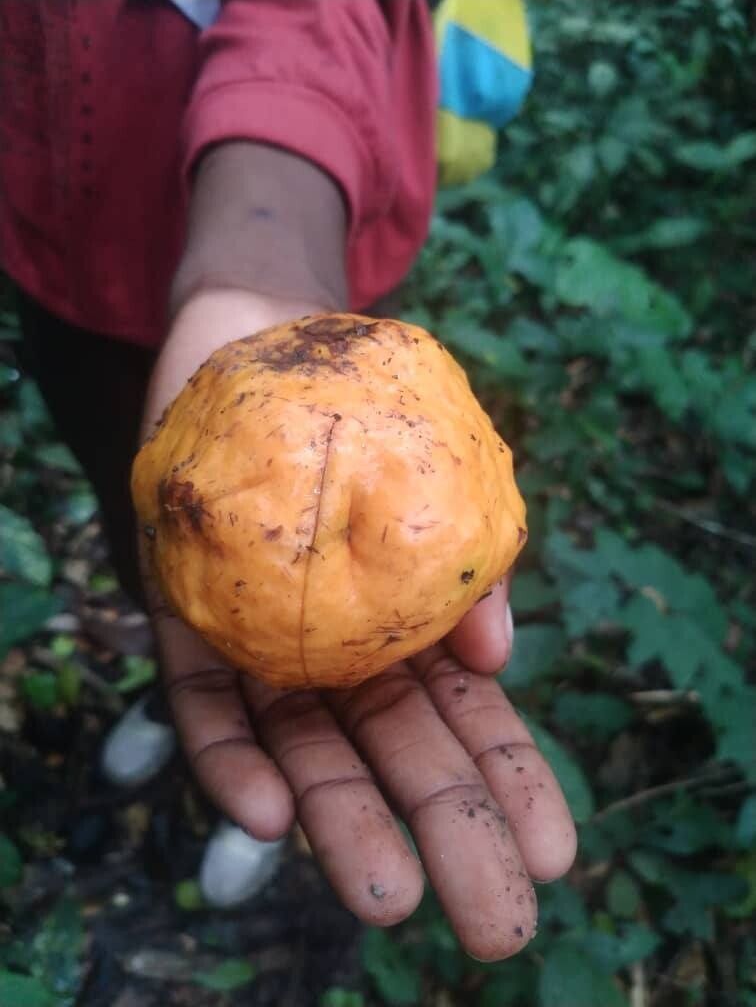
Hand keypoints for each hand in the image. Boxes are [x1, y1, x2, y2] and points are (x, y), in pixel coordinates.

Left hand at [140, 290, 575, 959]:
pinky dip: (231, 761)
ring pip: (305, 753)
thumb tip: (499, 656)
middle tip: (498, 929)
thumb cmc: (369, 411)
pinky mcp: (187, 621)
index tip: (558, 857)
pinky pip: (204, 705)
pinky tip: (266, 815)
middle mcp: (337, 652)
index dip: (511, 787)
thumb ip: (473, 566)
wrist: (261, 340)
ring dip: (344, 825)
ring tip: (390, 898)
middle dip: (446, 837)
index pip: (466, 723)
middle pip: (396, 757)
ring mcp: (261, 644)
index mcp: (405, 630)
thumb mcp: (442, 478)